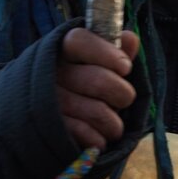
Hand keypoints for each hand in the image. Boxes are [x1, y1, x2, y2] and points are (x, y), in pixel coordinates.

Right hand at [58, 29, 139, 149]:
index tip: (125, 67)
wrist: (46, 126)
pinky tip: (98, 137)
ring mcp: (48, 102)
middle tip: (123, 100)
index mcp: (61, 50)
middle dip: (123, 94)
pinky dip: (100, 139)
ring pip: (98, 112)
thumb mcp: (97, 66)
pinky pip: (87, 134)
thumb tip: (131, 39)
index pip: (79, 41)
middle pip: (99, 80)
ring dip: (114, 123)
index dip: (107, 53)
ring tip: (113, 125)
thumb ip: (115, 52)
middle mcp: (50, 73)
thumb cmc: (81, 88)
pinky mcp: (51, 129)